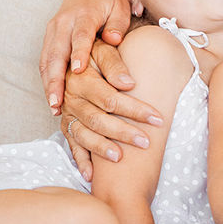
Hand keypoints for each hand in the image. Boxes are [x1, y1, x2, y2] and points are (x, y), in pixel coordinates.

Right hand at [39, 0, 135, 114]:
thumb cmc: (110, 0)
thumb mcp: (120, 8)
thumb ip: (118, 24)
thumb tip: (113, 39)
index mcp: (84, 14)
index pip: (80, 35)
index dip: (78, 52)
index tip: (78, 71)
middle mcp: (64, 22)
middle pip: (57, 52)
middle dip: (55, 78)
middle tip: (57, 101)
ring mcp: (54, 29)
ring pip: (47, 59)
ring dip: (48, 83)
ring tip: (54, 106)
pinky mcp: (49, 36)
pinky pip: (45, 59)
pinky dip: (46, 79)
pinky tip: (52, 97)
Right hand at [60, 38, 163, 180]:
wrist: (73, 52)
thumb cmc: (95, 50)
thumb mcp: (103, 47)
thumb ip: (114, 62)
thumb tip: (129, 83)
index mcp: (81, 78)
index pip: (110, 99)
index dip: (134, 109)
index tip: (157, 117)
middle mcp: (72, 98)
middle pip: (98, 119)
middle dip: (123, 132)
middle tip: (146, 142)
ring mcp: (68, 114)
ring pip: (84, 135)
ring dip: (102, 148)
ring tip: (121, 158)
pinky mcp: (65, 125)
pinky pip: (72, 145)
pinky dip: (80, 161)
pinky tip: (91, 176)